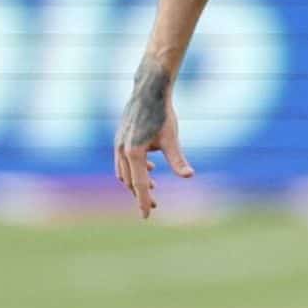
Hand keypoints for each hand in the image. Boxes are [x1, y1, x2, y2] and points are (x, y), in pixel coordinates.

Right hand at [114, 59, 193, 218]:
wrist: (148, 91)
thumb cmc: (162, 114)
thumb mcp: (172, 139)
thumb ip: (177, 159)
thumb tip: (189, 176)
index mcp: (133, 153)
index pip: (139, 185)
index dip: (144, 201)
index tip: (147, 216)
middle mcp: (122, 150)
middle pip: (129, 181)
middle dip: (141, 194)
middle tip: (155, 206)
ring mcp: (118, 144)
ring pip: (124, 172)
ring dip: (136, 181)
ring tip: (153, 186)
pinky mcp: (121, 138)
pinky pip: (124, 160)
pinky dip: (134, 168)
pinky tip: (149, 167)